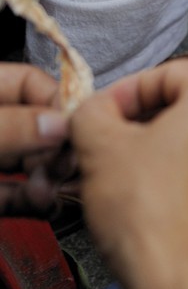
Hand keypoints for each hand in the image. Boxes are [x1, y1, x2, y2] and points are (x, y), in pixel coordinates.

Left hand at [0, 63, 74, 217]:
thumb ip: (11, 126)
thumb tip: (57, 124)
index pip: (30, 83)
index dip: (57, 101)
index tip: (76, 125)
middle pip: (37, 127)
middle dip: (56, 148)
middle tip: (64, 163)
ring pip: (29, 164)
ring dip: (48, 179)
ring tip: (50, 189)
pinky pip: (15, 196)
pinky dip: (33, 202)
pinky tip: (46, 205)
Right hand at [71, 62, 187, 288]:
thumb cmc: (152, 215)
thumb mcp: (101, 148)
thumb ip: (92, 112)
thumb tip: (94, 109)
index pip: (169, 72)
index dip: (126, 90)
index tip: (99, 114)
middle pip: (181, 109)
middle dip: (135, 126)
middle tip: (100, 148)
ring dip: (148, 158)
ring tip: (114, 183)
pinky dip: (168, 187)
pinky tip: (140, 213)